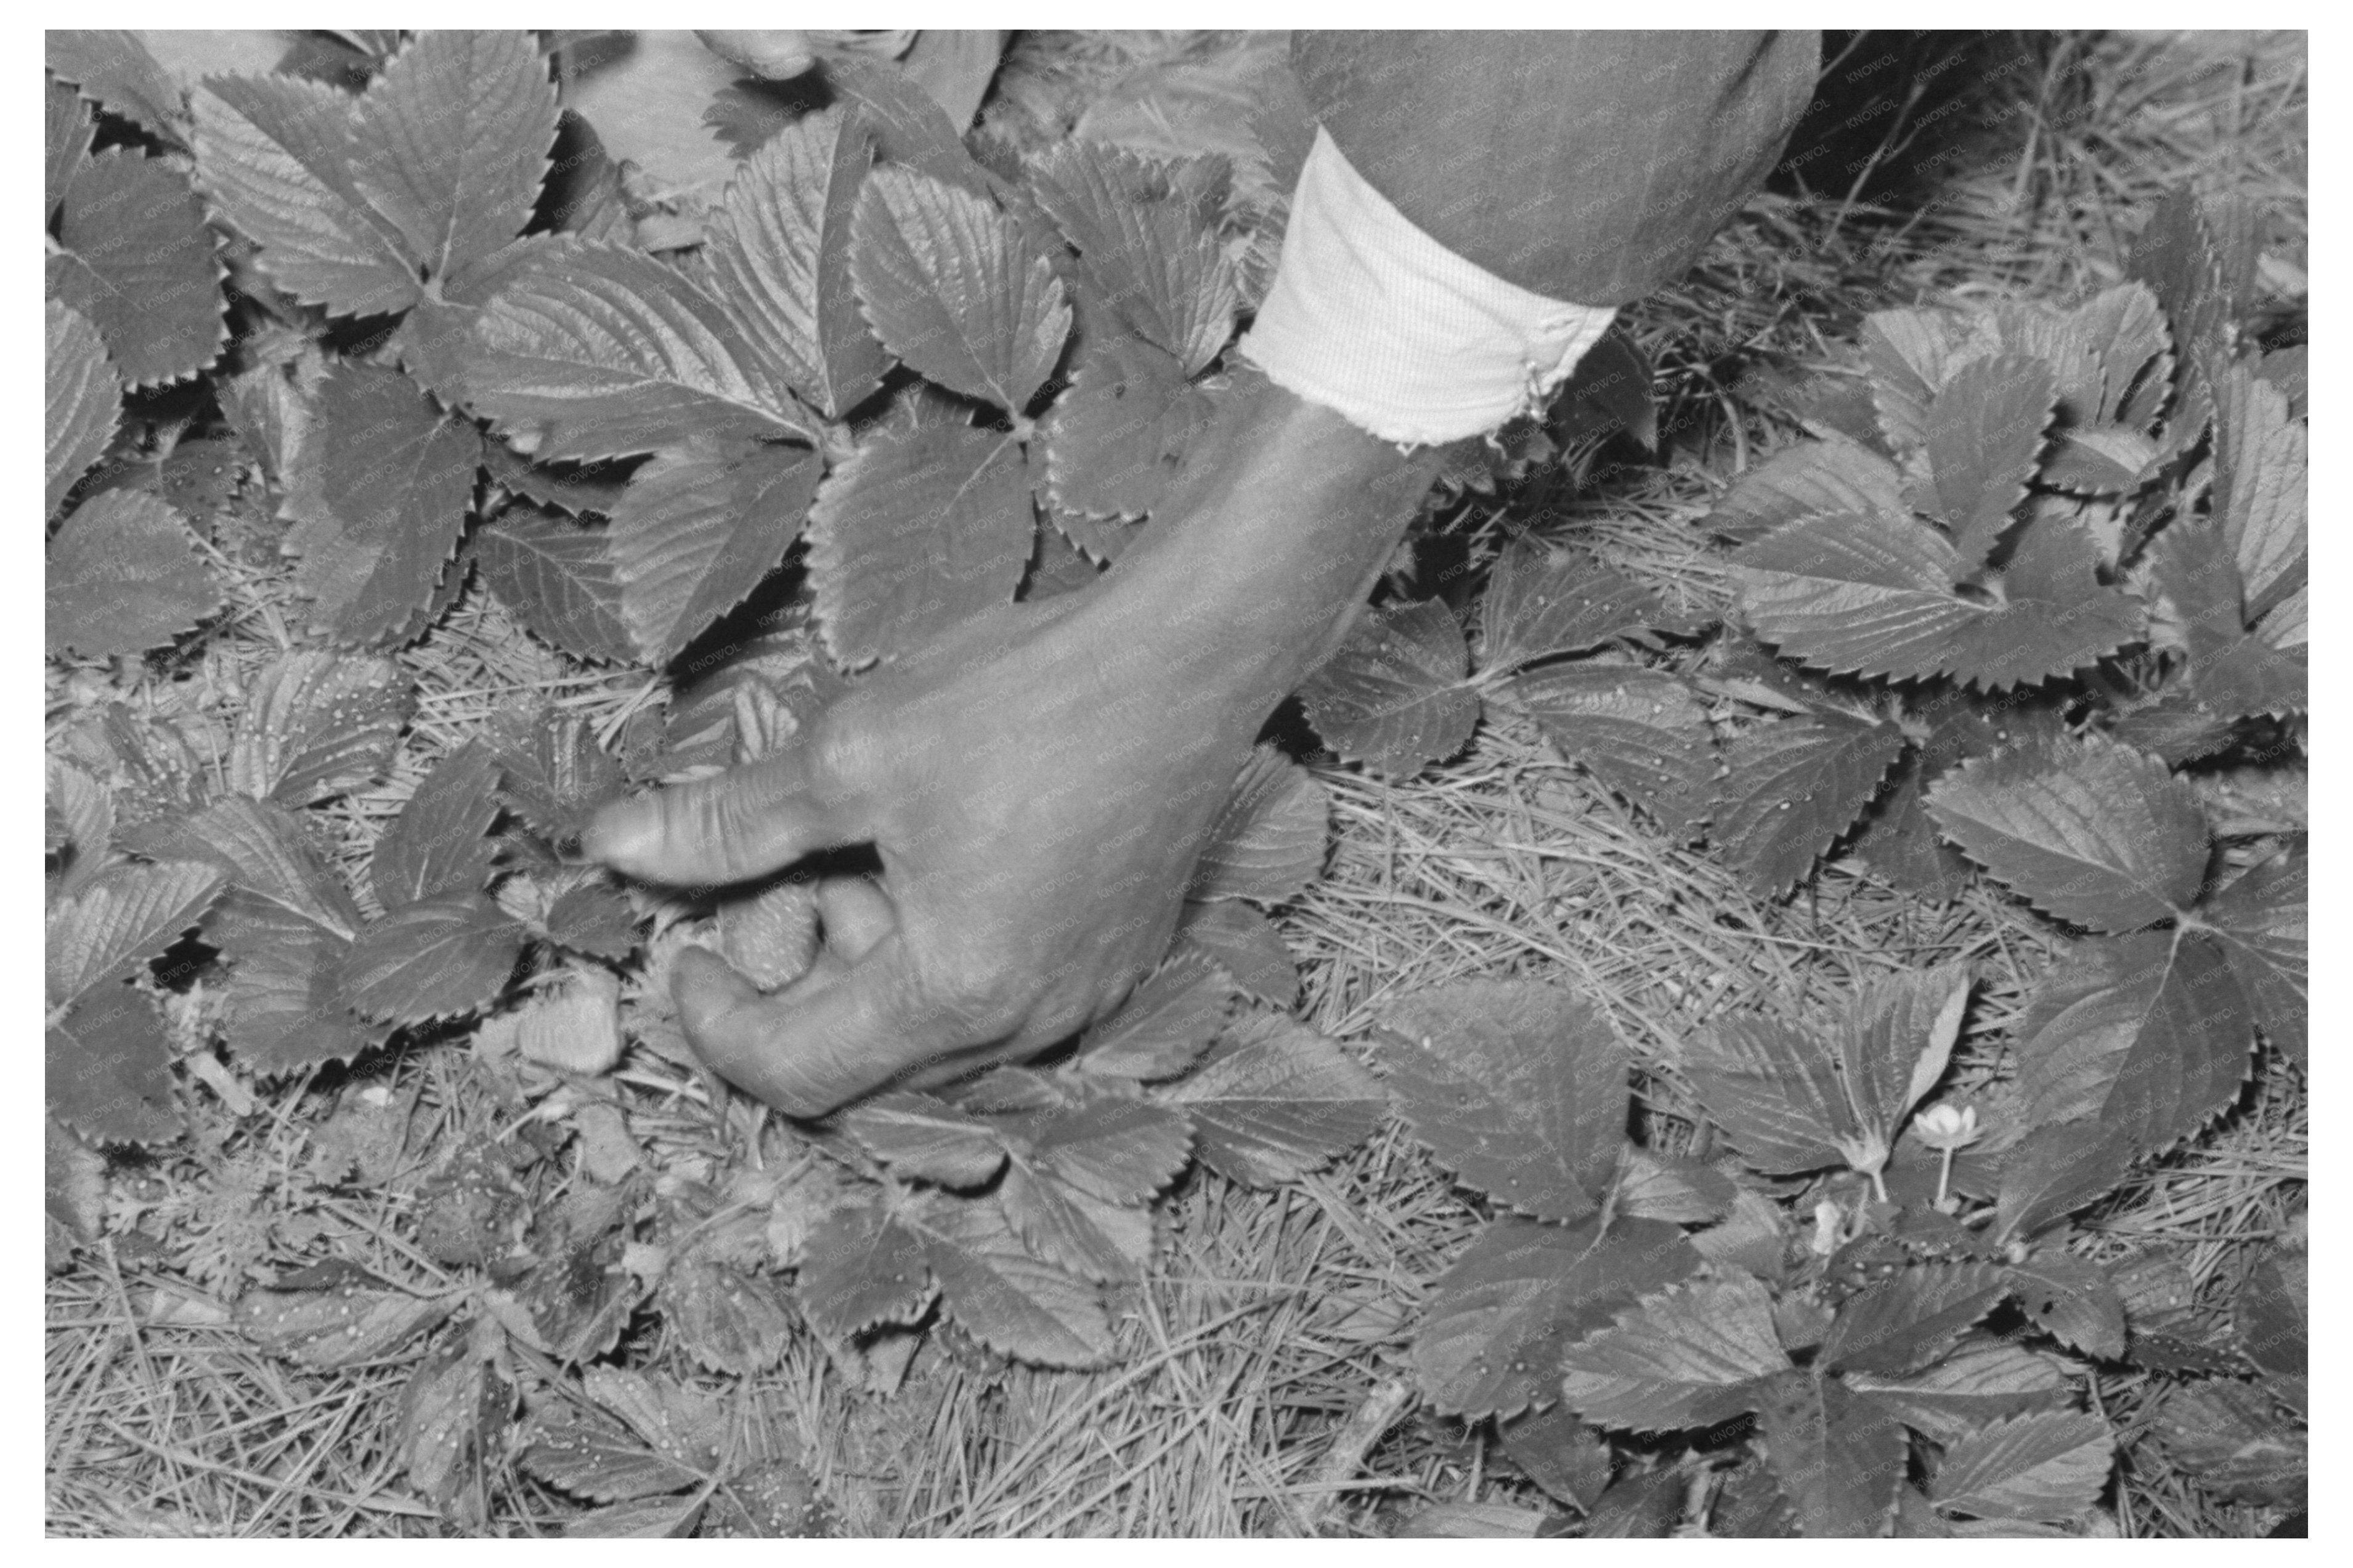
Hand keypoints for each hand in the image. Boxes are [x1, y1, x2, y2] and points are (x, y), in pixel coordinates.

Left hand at [587, 376, 1440, 1116]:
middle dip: (796, 975)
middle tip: (784, 865)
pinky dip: (932, 944)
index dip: (718, 1018)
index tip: (686, 941)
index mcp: (955, 994)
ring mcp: (1081, 996)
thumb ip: (729, 822)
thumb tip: (614, 845)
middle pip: (862, 1059)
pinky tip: (931, 848)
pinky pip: (992, 991)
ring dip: (863, 954)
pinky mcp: (1111, 957)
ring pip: (926, 1026)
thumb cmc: (1029, 699)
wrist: (1191, 655)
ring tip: (863, 840)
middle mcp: (1027, 1025)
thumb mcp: (852, 754)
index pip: (795, 1070)